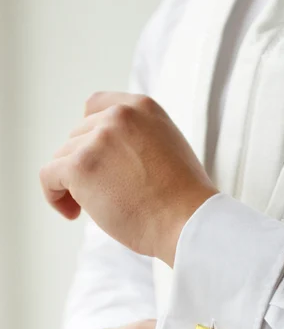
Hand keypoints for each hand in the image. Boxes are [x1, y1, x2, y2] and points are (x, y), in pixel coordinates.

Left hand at [40, 92, 216, 265]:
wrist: (189, 221)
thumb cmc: (185, 200)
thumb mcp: (170, 149)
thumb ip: (141, 139)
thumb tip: (112, 156)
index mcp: (143, 108)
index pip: (96, 106)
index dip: (91, 134)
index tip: (98, 158)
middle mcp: (118, 116)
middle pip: (78, 136)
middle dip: (86, 164)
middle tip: (105, 194)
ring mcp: (97, 139)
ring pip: (64, 158)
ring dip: (74, 184)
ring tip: (96, 208)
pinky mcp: (80, 166)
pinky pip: (49, 177)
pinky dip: (55, 195)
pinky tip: (72, 213)